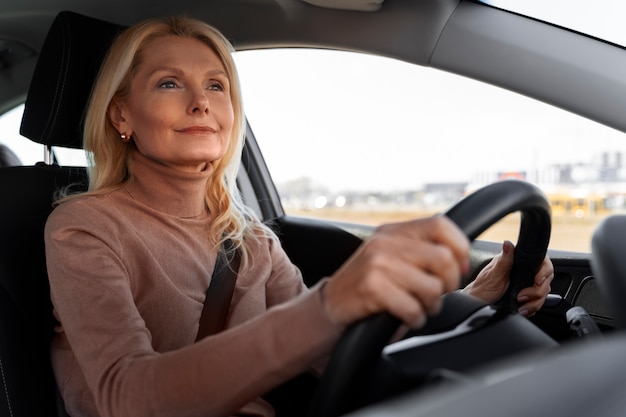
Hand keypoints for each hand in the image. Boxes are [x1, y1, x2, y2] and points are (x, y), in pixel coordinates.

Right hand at [322, 216, 469, 328]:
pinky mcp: (372, 287)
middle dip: (449, 283)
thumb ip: (419, 250)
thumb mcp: (390, 256)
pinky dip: (416, 318)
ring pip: (432, 286)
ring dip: (432, 305)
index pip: (441, 225)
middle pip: (443, 258)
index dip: (460, 248)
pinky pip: (413, 307)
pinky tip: (407, 317)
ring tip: (421, 307)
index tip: (459, 267)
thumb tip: (462, 260)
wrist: (330, 304)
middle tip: (439, 294)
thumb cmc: (368, 283)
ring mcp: (377, 263)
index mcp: (393, 230)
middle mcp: (385, 242)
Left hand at [463, 240, 553, 316]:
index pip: (542, 262)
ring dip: (534, 302)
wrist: (480, 302)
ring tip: (521, 304)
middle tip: (521, 296)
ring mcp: (527, 284)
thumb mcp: (494, 274)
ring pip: (543, 293)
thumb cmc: (483, 287)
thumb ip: (504, 260)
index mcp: (518, 262)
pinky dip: (532, 308)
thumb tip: (507, 244)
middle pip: (546, 280)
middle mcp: (524, 272)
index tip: (538, 280)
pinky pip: (538, 302)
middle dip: (536, 292)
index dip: (544, 271)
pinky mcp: (527, 296)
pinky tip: (523, 309)